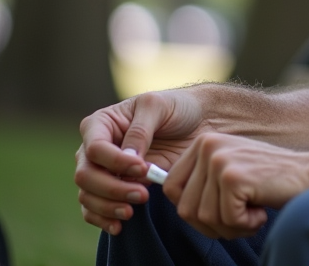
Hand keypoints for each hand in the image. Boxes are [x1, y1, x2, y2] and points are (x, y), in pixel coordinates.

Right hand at [75, 90, 207, 235]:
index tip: (143, 168)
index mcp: (100, 124)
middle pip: (86, 176)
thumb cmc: (177, 108)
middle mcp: (95, 150)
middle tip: (142, 195)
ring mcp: (103, 171)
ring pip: (88, 196)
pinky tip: (118, 226)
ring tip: (131, 212)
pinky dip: (103, 219)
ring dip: (108, 207)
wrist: (199, 123)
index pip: (95, 149)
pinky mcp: (115, 188)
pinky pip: (94, 210)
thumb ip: (140, 130)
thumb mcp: (159, 107)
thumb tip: (127, 158)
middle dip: (112, 189)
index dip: (115, 162)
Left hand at [164, 133, 308, 237]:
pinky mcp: (233, 176)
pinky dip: (244, 225)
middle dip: (212, 224)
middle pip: (184, 208)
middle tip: (242, 216)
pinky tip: (261, 210)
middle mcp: (207, 145)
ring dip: (230, 227)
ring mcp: (219, 159)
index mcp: (203, 143)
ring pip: (203, 217)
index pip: (171, 189)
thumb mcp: (229, 171)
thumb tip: (158, 188)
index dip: (194, 211)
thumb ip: (199, 180)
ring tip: (253, 212)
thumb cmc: (271, 180)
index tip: (222, 210)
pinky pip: (225, 219)